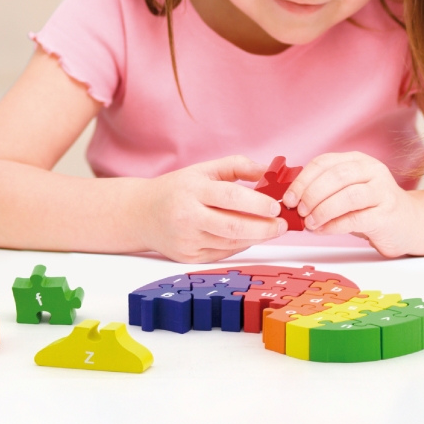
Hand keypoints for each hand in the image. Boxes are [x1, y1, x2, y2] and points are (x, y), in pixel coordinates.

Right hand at [134, 155, 286, 262]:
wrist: (141, 213)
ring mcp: (186, 240)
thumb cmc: (177, 189)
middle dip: (264, 228)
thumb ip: (237, 166)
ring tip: (271, 230)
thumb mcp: (203, 170)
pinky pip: (222, 253)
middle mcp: (187, 216)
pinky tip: (249, 237)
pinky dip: (239, 245)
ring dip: (256, 238)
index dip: (258, 204)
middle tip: (282, 225)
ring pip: (231, 243)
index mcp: (192, 190)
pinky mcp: (188, 257)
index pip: (231, 198)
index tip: (277, 206)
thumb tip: (270, 171)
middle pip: (234, 227)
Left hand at [282, 152, 418, 257]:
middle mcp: (372, 171)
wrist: (409, 223)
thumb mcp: (346, 191)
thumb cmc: (370, 207)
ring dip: (322, 210)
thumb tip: (290, 201)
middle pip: (335, 176)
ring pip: (347, 196)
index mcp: (357, 160)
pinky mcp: (387, 214)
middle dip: (311, 194)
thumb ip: (323, 191)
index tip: (288, 198)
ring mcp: (383, 191)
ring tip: (310, 223)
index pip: (323, 163)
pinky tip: (323, 230)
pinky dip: (334, 225)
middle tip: (299, 211)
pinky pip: (356, 219)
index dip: (302, 180)